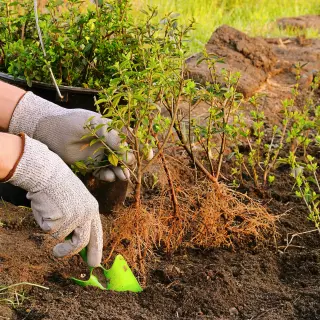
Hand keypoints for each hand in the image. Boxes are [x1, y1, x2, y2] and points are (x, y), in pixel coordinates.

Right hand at [5, 134, 102, 266]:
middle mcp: (87, 214)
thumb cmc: (59, 187)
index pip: (97, 234)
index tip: (94, 263)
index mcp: (92, 209)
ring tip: (49, 211)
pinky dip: (44, 221)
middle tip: (57, 253)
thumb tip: (74, 242)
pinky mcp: (61, 218)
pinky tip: (46, 207)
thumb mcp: (76, 202)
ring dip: (52, 228)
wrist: (49, 172)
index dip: (95, 249)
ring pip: (61, 236)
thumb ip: (77, 220)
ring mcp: (74, 217)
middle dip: (69, 251)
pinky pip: (49, 229)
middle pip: (82, 242)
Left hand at [9, 92, 133, 181]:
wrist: (47, 130)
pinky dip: (107, 175)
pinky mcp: (90, 163)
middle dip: (130, 163)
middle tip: (130, 171)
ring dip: (120, 171)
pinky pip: (102, 171)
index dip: (140, 147)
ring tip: (122, 177)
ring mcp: (99, 153)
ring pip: (115, 165)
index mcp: (110, 129)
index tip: (148, 155)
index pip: (130, 138)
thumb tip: (130, 155)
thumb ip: (112, 138)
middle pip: (124, 154)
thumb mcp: (94, 126)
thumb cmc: (70, 123)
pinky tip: (108, 177)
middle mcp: (107, 142)